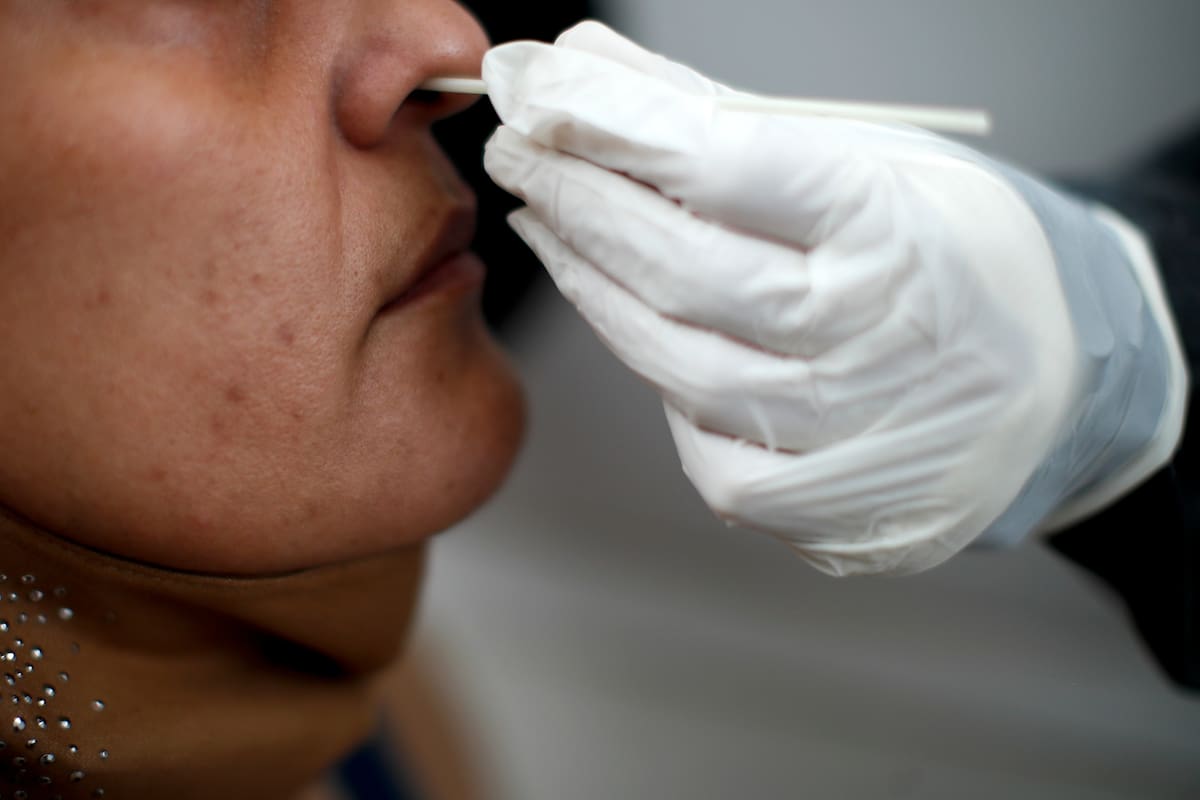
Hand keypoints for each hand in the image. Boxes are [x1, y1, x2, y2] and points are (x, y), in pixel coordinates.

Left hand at [482, 22, 1185, 574]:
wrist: (1051, 389)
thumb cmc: (950, 260)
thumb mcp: (866, 162)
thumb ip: (718, 120)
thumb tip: (588, 67)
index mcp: (896, 233)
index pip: (729, 165)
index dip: (617, 125)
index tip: (539, 90)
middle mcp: (876, 346)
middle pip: (681, 270)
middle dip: (579, 200)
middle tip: (522, 152)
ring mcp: (854, 444)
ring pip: (676, 368)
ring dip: (594, 290)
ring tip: (552, 227)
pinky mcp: (835, 517)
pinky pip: (712, 456)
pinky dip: (672, 394)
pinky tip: (654, 339)